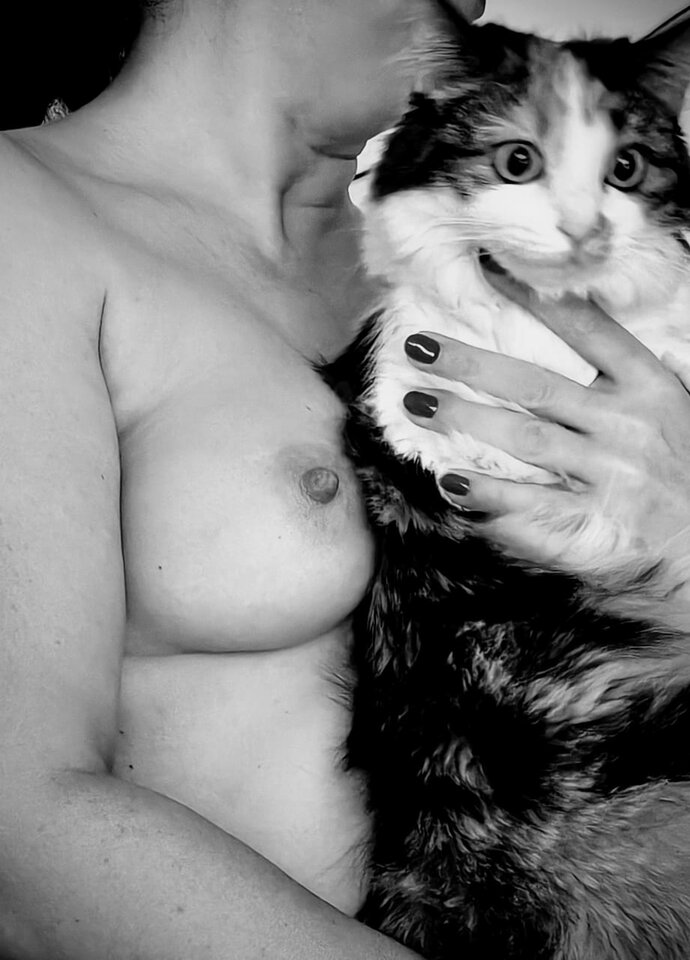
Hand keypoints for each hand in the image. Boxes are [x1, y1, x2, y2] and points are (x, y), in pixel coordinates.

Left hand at [402, 271, 689, 621]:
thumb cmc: (684, 474)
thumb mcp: (671, 411)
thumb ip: (632, 377)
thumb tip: (588, 329)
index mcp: (649, 387)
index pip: (589, 331)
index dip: (537, 301)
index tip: (489, 275)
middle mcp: (627, 425)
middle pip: (534, 385)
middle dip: (471, 364)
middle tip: (419, 347)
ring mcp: (609, 475)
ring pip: (523, 438)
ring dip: (465, 419)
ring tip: (418, 403)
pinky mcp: (594, 524)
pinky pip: (529, 504)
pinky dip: (486, 493)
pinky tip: (449, 481)